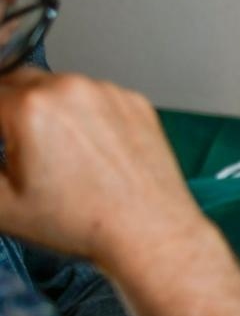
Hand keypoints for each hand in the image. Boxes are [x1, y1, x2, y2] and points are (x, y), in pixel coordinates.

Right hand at [0, 69, 239, 315]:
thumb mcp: (2, 204)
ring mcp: (109, 92)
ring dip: (48, 109)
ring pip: (59, 88)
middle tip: (21, 149)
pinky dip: (87, 115)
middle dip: (10, 110)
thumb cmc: (84, 223)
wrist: (149, 233)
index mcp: (31, 107)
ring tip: (58, 155)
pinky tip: (90, 152)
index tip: (2, 143)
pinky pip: (96, 98)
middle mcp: (71, 89)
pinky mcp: (135, 102)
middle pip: (19, 83)